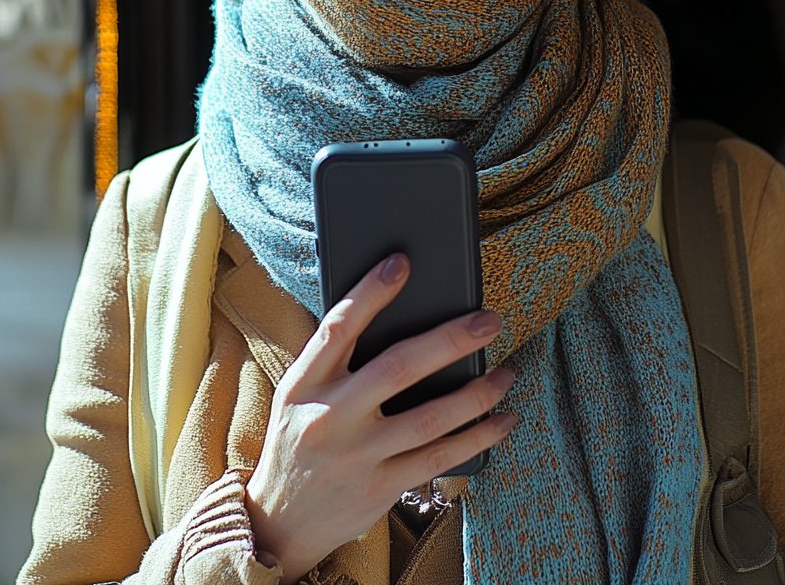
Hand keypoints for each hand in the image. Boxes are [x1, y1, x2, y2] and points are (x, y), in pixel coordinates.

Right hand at [245, 253, 515, 581]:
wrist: (278, 521)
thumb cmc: (299, 439)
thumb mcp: (298, 393)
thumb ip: (335, 359)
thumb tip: (392, 310)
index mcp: (304, 382)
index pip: (338, 328)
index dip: (370, 293)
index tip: (402, 263)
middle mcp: (329, 417)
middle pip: (398, 368)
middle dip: (450, 340)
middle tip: (488, 320)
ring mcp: (356, 456)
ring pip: (430, 417)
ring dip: (477, 392)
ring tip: (506, 372)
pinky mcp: (379, 489)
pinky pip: (440, 458)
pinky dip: (478, 436)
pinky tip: (502, 418)